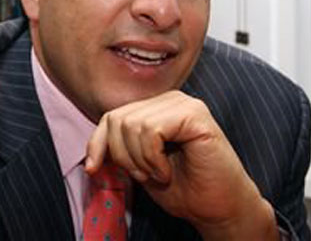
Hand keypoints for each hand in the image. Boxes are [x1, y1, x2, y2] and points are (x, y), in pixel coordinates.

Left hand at [85, 91, 278, 239]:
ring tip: (159, 173)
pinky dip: (153, 158)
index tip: (93, 169)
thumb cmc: (184, 189)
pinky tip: (167, 170)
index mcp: (156, 108)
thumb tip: (90, 153)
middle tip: (146, 176)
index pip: (112, 116)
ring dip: (140, 160)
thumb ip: (120, 149)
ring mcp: (183, 104)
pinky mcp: (195, 114)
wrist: (220, 209)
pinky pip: (151, 131)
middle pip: (118, 119)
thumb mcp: (139, 166)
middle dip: (124, 156)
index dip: (98, 143)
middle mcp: (169, 100)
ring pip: (132, 125)